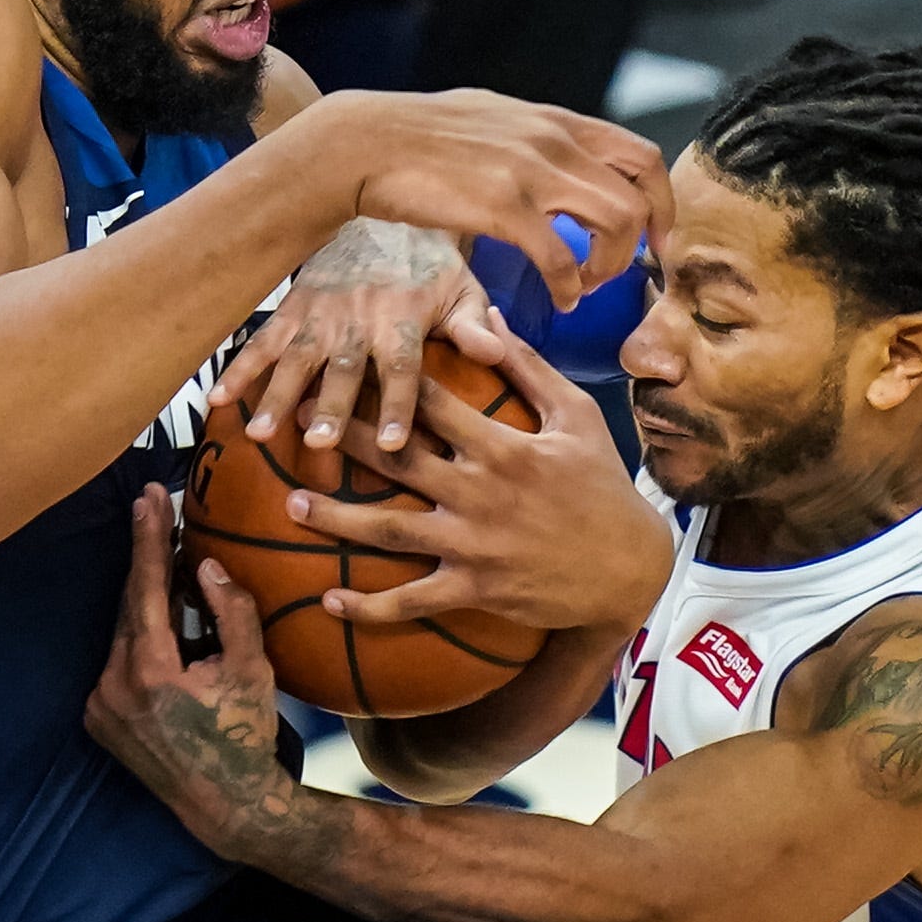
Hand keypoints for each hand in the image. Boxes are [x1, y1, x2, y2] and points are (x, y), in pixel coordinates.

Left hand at [87, 486, 325, 856]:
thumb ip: (232, 611)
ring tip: (172, 564)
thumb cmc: (245, 736)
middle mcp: (112, 687)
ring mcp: (100, 706)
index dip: (148, 538)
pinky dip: (139, 638)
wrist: (226, 805)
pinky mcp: (98, 719)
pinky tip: (165, 622)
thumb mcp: (252, 670)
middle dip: (147, 561)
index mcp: (148, 672)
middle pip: (130, 606)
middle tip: (157, 510)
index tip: (148, 497)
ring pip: (123, 633)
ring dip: (147, 601)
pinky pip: (118, 661)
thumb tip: (208, 564)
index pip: (145, 589)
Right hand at [211, 220, 504, 455]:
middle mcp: (358, 319)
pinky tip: (215, 400)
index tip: (397, 445)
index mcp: (403, 319)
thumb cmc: (430, 263)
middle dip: (330, 407)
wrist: (382, 206)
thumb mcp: (462, 287)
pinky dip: (238, 368)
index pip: (404, 368)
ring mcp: (320, 315)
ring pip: (297, 359)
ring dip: (277, 395)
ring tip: (258, 432)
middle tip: (317, 444)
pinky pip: (262, 340)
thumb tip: (496, 351)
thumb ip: (474, 324)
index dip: (400, 405)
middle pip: (344, 369)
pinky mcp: (292, 308)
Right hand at [290, 89, 669, 314]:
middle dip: (645, 241)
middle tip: (626, 271)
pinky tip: (560, 298)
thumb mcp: (491, 119)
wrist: (364, 142)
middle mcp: (553, 140)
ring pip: (616, 222)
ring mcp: (531, 171)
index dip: (661, 201)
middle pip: (640, 192)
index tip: (655, 238)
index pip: (639, 155)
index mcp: (553, 121)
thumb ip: (530, 139)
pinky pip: (562, 256)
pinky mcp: (502, 206)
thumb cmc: (416, 137)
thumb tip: (552, 161)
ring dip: (609, 265)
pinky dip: (571, 286)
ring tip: (585, 285)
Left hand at [300, 331, 675, 634]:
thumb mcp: (575, 416)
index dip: (386, 382)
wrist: (629, 567)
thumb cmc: (601, 483)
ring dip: (337, 518)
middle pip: (397, 460)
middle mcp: (481, 494)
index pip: (434, 404)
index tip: (344, 363)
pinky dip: (369, 606)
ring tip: (292, 504)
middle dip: (343, 439)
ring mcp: (474, 545)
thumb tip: (488, 315)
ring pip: (391, 530)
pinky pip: (412, 601)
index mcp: (503, 447)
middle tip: (295, 422)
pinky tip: (329, 601)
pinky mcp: (474, 589)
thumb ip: (527, 366)